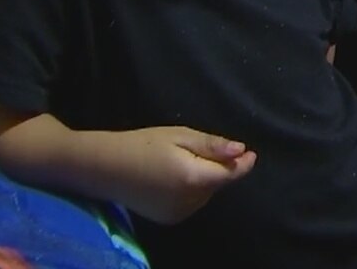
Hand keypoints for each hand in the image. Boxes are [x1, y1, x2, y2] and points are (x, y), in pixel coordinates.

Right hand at [109, 126, 256, 224]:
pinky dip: (190, 191)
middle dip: (216, 168)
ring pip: (204, 194)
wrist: (106, 168)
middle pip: (216, 184)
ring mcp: (179, 214)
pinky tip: (171, 178)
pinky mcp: (169, 219)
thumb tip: (241, 150)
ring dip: (203, 180)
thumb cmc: (142, 144)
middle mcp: (189, 202)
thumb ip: (212, 146)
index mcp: (193, 178)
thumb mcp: (179, 136)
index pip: (228, 175)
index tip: (251, 154)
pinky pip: (191, 203)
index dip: (243, 165)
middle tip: (196, 149)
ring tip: (179, 161)